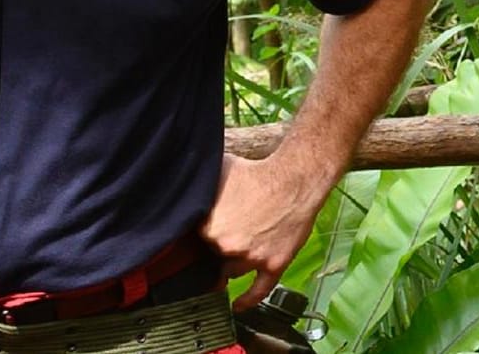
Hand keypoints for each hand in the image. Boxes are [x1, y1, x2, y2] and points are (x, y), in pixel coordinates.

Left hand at [200, 152, 330, 309]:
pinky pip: (259, 290)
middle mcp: (227, 246)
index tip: (205, 232)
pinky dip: (248, 301)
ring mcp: (251, 258)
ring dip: (230, 267)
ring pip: (231, 271)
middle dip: (217, 248)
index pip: (196, 241)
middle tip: (224, 237)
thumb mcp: (219, 171)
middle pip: (213, 256)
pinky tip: (239, 306)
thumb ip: (200, 185)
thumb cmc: (259, 171)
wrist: (295, 178)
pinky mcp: (273, 264)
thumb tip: (183, 186)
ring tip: (229, 263)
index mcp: (209, 227)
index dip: (202, 234)